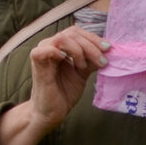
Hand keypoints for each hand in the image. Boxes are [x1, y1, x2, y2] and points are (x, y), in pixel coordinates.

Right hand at [0, 26, 108, 144]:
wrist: (52, 112)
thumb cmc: (64, 92)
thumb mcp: (83, 73)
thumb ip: (92, 61)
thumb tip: (108, 51)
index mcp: (61, 46)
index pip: (77, 32)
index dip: (93, 38)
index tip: (108, 49)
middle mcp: (50, 45)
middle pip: (72, 33)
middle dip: (91, 45)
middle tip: (102, 60)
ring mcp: (42, 53)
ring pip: (62, 38)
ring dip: (79, 50)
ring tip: (84, 66)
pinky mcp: (37, 63)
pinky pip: (45, 50)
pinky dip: (58, 52)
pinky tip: (67, 60)